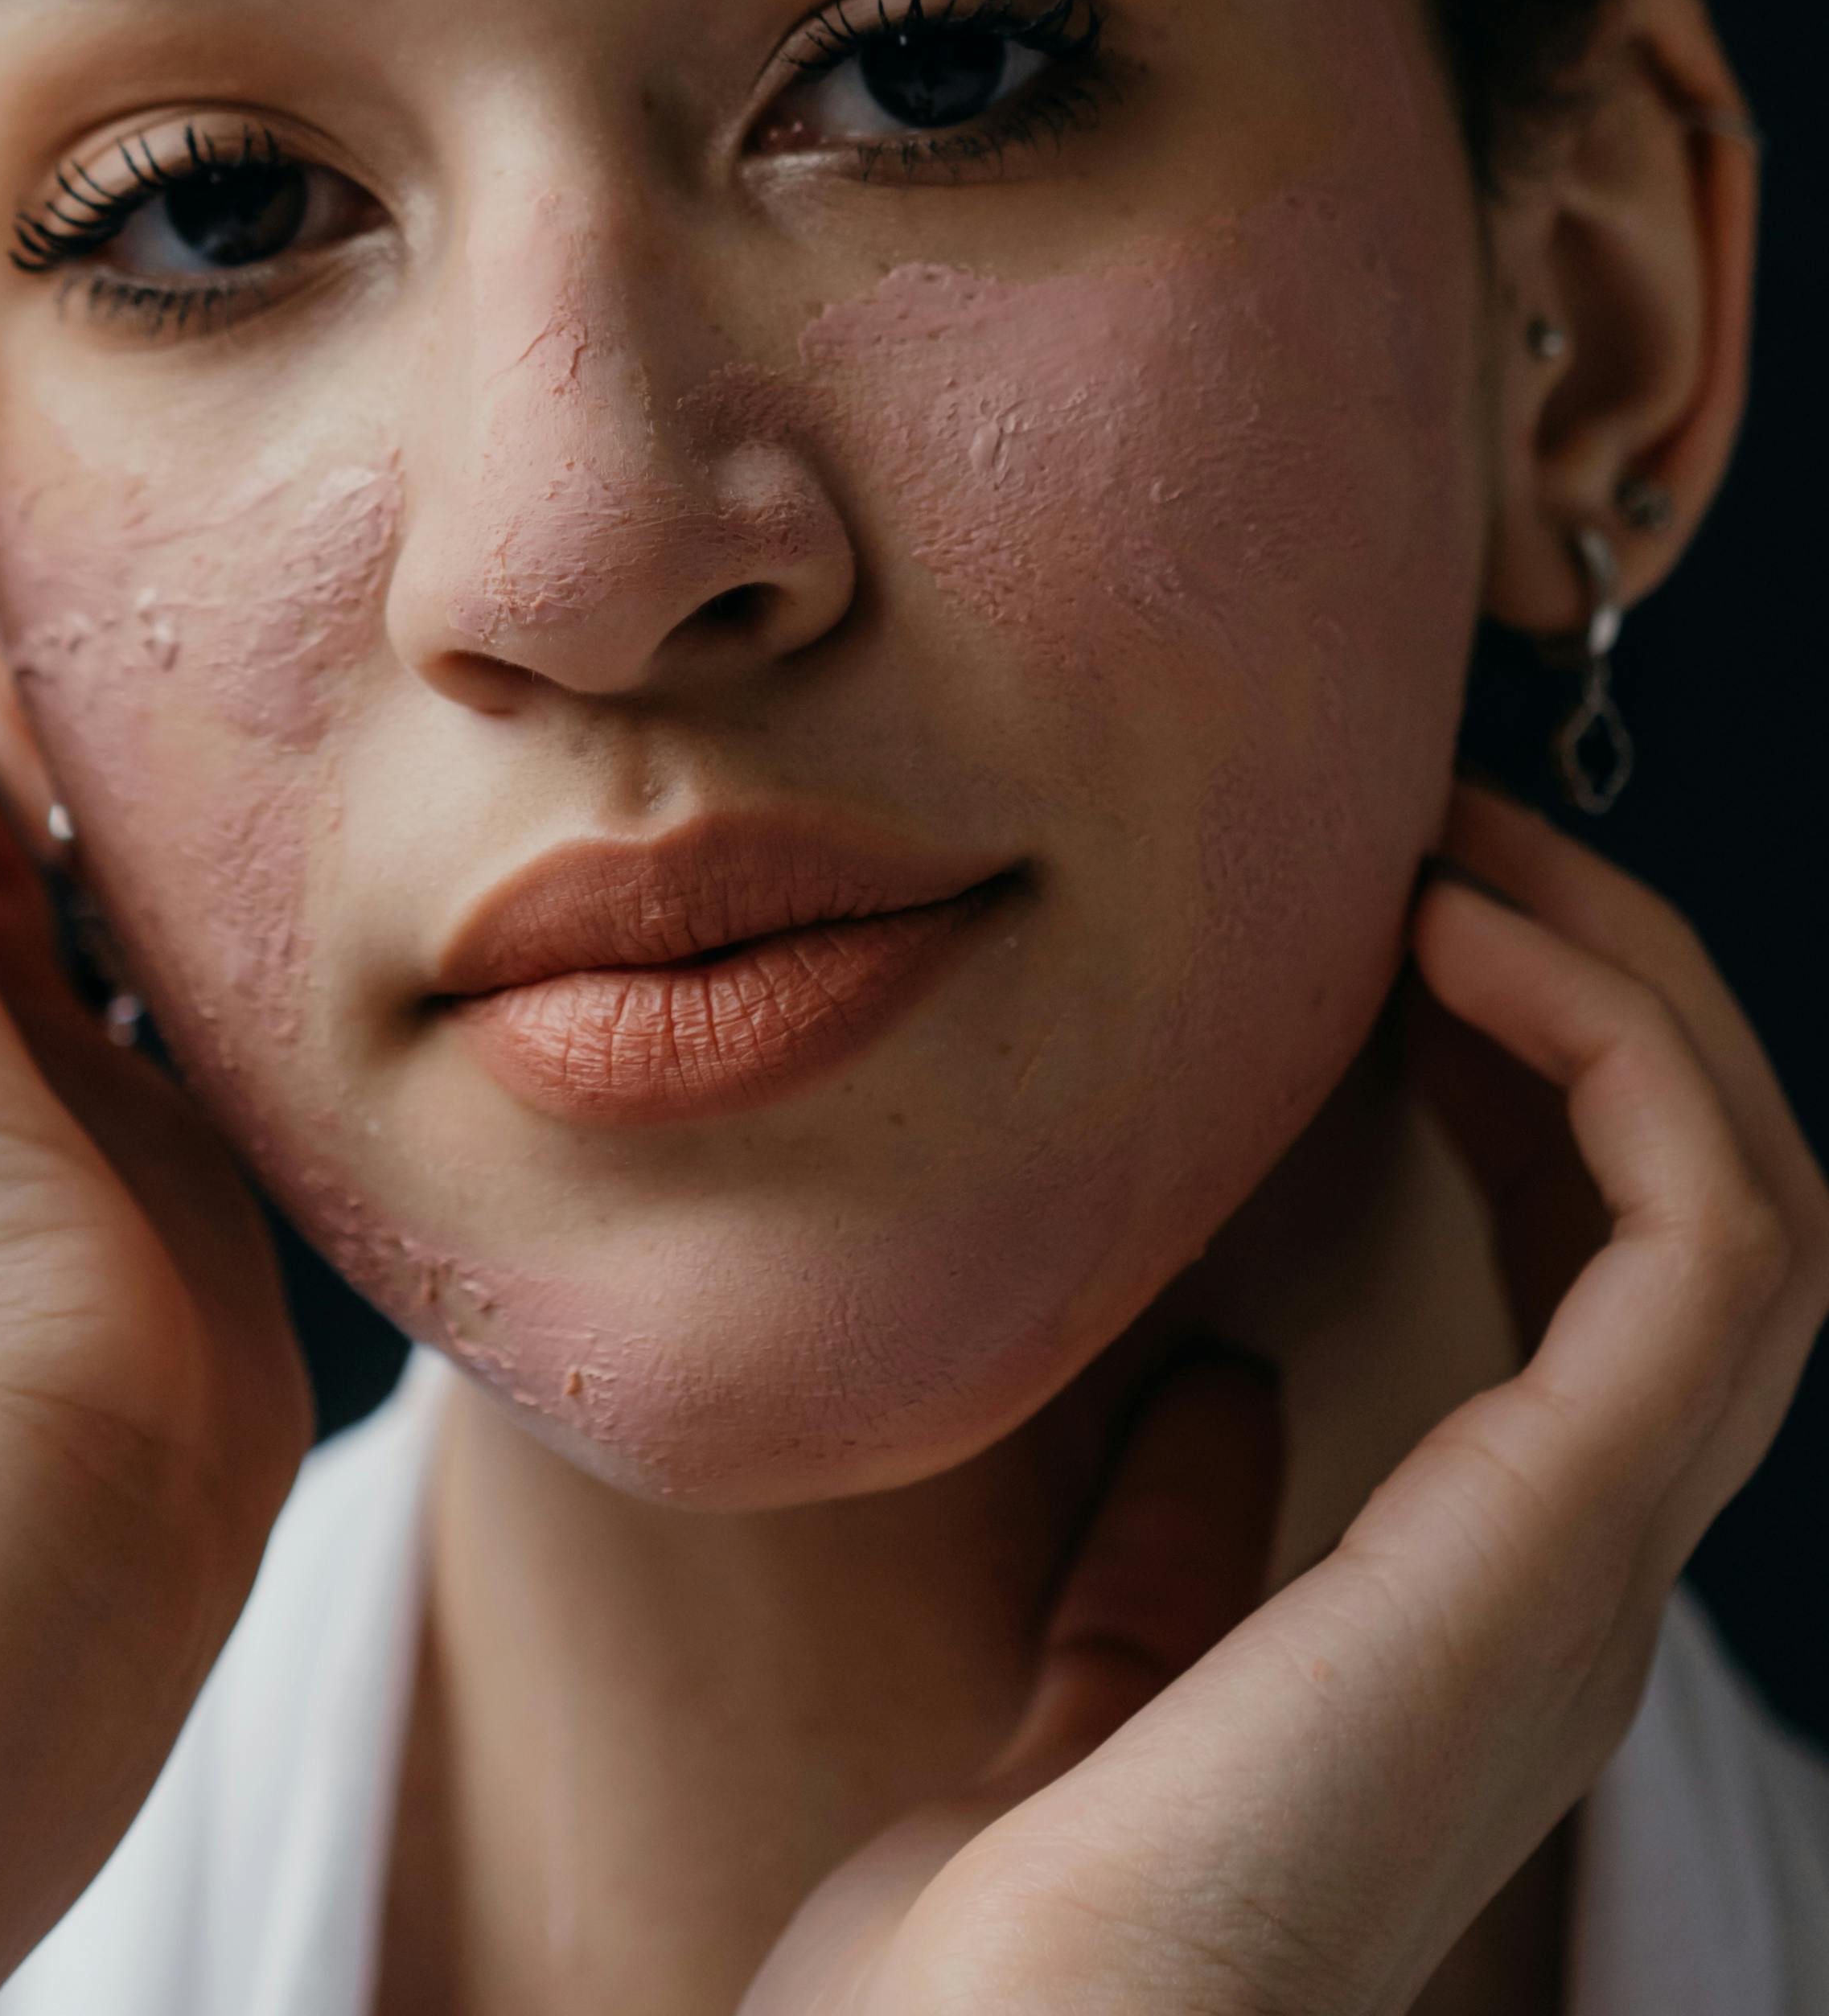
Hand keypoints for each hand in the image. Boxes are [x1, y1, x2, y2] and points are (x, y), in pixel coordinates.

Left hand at [740, 785, 1828, 2015]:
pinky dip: (1618, 1047)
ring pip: (1753, 1205)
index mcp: (1476, 1616)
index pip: (1601, 1296)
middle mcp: (1570, 1590)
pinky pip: (1709, 1241)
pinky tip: (1455, 942)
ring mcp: (1590, 1569)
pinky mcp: (1563, 1539)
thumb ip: (1171, 1562)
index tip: (1385, 928)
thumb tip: (1211, 1397)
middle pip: (1706, 1222)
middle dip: (1606, 994)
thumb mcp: (1093, 1694)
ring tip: (1465, 850)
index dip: (1533, 1076)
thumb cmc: (993, 1949)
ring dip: (1631, 984)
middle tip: (1445, 840)